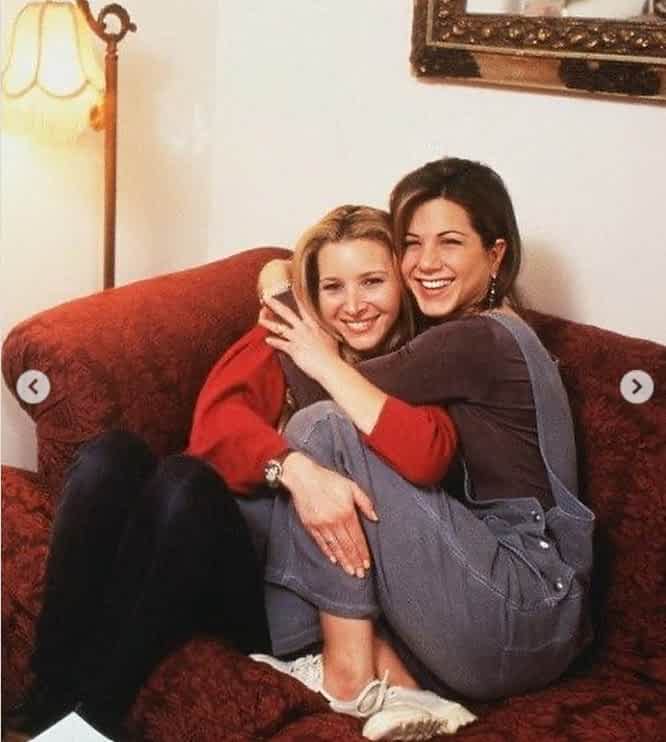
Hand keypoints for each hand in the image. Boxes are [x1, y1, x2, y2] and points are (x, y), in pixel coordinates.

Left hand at [259, 295, 339, 382]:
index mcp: (313, 325)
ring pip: (279, 328)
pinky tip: (267, 340)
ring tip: (260, 319)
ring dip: (268, 323)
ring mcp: (298, 338)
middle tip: (266, 298)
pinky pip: (280, 344)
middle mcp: (304, 329)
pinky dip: (273, 342)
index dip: (295, 298)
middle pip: (287, 313)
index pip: (302, 308)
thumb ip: (323, 332)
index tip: (289, 289)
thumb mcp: (330, 339)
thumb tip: (324, 330)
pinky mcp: (293, 349)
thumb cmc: (332, 355)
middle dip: (275, 304)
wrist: (330, 366)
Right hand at [281, 452, 378, 577]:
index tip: (367, 564)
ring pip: (335, 547)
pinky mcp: (310, 526)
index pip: (357, 537)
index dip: (363, 552)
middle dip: (355, 561)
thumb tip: (375, 518)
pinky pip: (321, 543)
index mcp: (347, 513)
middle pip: (347, 546)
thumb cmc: (329, 479)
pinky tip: (334, 560)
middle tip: (360, 574)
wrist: (303, 477)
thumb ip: (364, 502)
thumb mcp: (351, 486)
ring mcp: (322, 525)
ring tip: (350, 572)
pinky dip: (328, 552)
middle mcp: (335, 522)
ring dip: (344, 561)